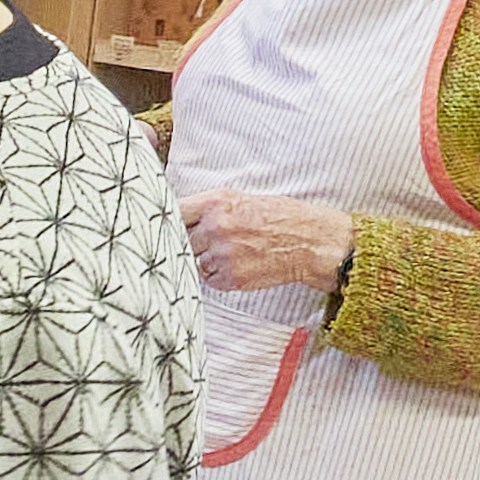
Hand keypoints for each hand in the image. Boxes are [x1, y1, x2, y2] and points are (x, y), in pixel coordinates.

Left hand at [185, 188, 357, 298]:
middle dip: (192, 243)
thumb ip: (211, 208)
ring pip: (195, 261)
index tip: (170, 226)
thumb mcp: (243, 199)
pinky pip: (210, 279)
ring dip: (207, 260)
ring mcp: (221, 253)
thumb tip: (182, 217)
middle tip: (211, 242)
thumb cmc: (280, 217)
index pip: (175, 211)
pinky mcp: (230, 277)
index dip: (171, 220)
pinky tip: (240, 265)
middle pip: (181, 239)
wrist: (309, 241)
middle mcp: (215, 227)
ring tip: (234, 252)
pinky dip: (220, 276)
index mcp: (216, 202)